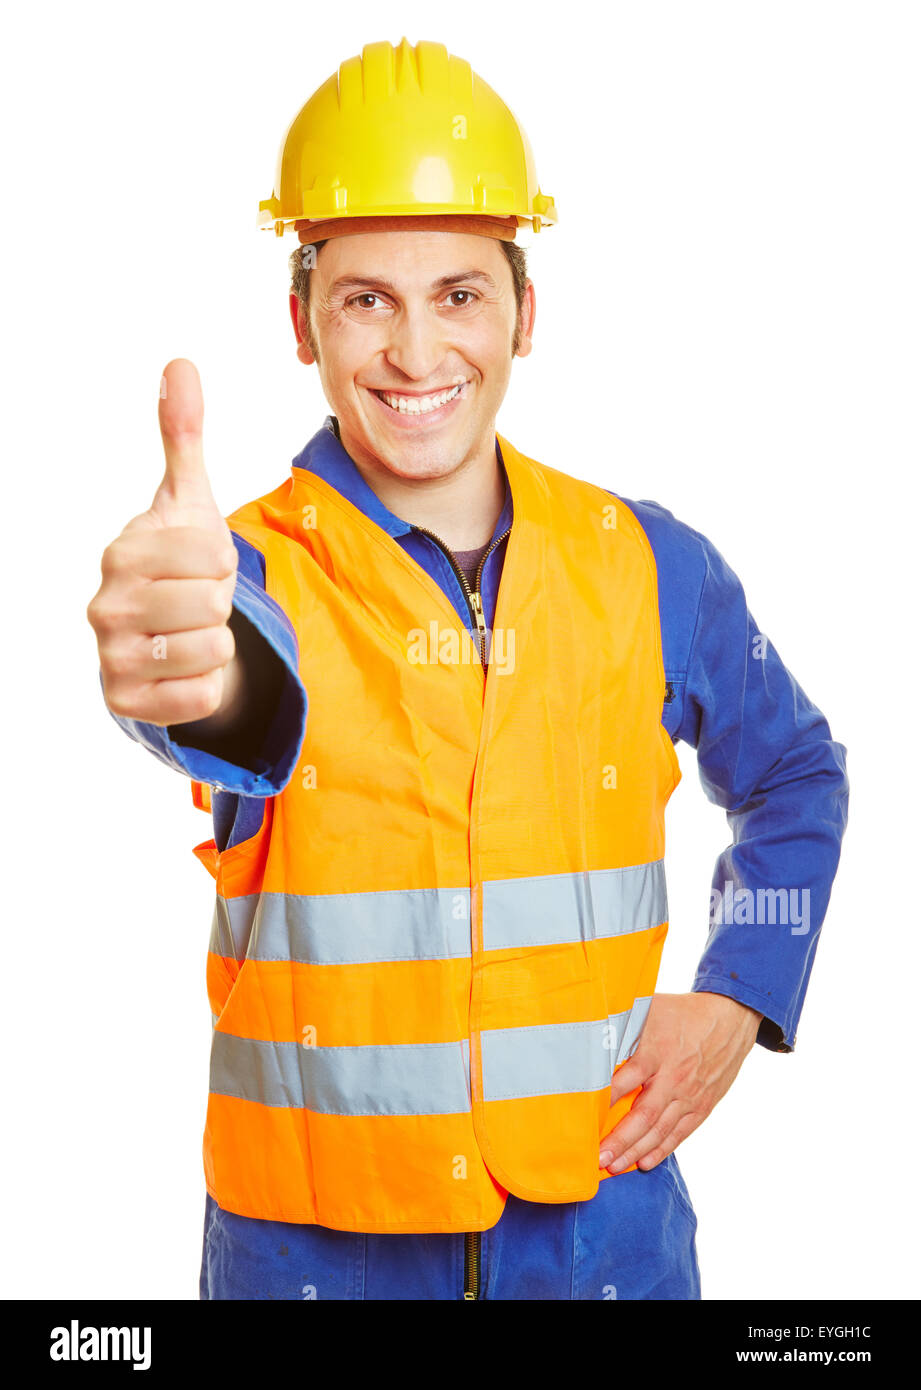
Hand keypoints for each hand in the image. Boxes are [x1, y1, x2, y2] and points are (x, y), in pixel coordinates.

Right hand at [87, 359, 239, 726]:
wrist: (158, 634)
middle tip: (196, 603)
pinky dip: (207, 686)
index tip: (199, 565)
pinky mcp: (127, 705)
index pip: (215, 556)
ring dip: (218, 645)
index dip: (223, 563)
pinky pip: (203, 697)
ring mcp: (111, 658)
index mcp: (122, 552)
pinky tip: (183, 671)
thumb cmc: (178, 562)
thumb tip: (180, 362)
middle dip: (221, 605)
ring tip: (190, 633)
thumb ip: (183, 435)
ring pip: (214, 651)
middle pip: (215, 605)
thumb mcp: (188, 501)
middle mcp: (105, 606)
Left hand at [599, 991, 762, 1173]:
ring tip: (614, 1166)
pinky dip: (662, 1149)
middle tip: (598, 1157)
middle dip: (619, 1139)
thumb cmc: (683, 1012)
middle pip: (643, 1115)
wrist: (730, 1018)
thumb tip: (589, 1029)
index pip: (624, 1081)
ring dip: (635, 1151)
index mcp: (656, 1051)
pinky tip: (644, 1162)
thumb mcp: (651, 1009)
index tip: (583, 1118)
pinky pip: (680, 1132)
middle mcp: (673, 1077)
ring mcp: (689, 1094)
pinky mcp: (702, 1104)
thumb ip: (624, 1025)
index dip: (603, 1101)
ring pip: (660, 1130)